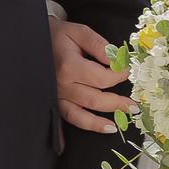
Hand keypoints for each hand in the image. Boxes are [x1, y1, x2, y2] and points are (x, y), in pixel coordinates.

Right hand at [52, 18, 130, 133]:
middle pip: (94, 99)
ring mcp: (56, 95)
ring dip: (100, 123)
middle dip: (117, 104)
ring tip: (117, 126)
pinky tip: (85, 137)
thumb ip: (99, 45)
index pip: (101, 78)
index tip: (127, 71)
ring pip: (80, 115)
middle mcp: (62, 84)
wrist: (34, 41)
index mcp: (69, 65)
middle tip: (134, 107)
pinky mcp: (53, 101)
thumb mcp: (80, 32)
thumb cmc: (59, 35)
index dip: (118, 76)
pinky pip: (67, 118)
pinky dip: (79, 127)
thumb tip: (116, 60)